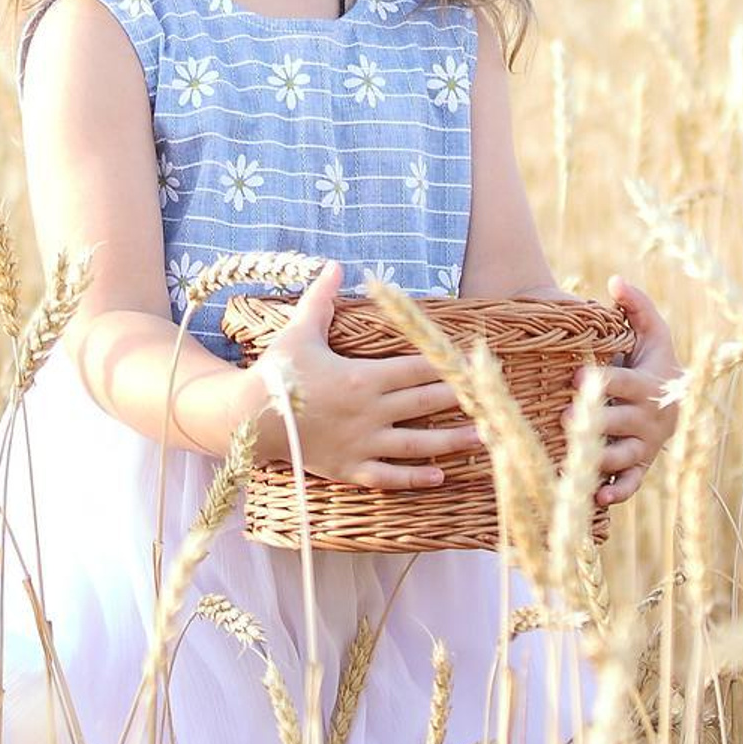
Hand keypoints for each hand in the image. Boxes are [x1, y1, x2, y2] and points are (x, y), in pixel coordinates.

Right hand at [256, 264, 485, 490]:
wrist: (248, 420)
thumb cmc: (275, 372)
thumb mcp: (299, 330)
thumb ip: (322, 299)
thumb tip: (336, 265)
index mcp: (362, 377)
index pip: (415, 369)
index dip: (446, 364)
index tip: (473, 361)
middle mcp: (369, 412)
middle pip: (424, 404)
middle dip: (460, 400)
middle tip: (494, 399)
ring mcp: (361, 443)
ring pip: (417, 444)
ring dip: (451, 441)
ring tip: (482, 439)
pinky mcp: (349, 468)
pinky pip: (389, 476)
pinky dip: (415, 478)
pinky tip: (439, 476)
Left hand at [593, 275, 680, 506]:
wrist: (677, 401)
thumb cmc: (656, 361)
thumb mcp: (652, 332)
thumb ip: (636, 307)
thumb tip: (615, 279)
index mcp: (649, 385)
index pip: (624, 385)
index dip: (602, 382)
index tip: (576, 377)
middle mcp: (649, 419)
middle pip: (620, 423)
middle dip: (595, 422)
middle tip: (565, 419)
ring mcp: (644, 446)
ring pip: (623, 457)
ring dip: (598, 460)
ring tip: (573, 458)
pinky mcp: (640, 468)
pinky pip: (631, 485)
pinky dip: (616, 493)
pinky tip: (595, 498)